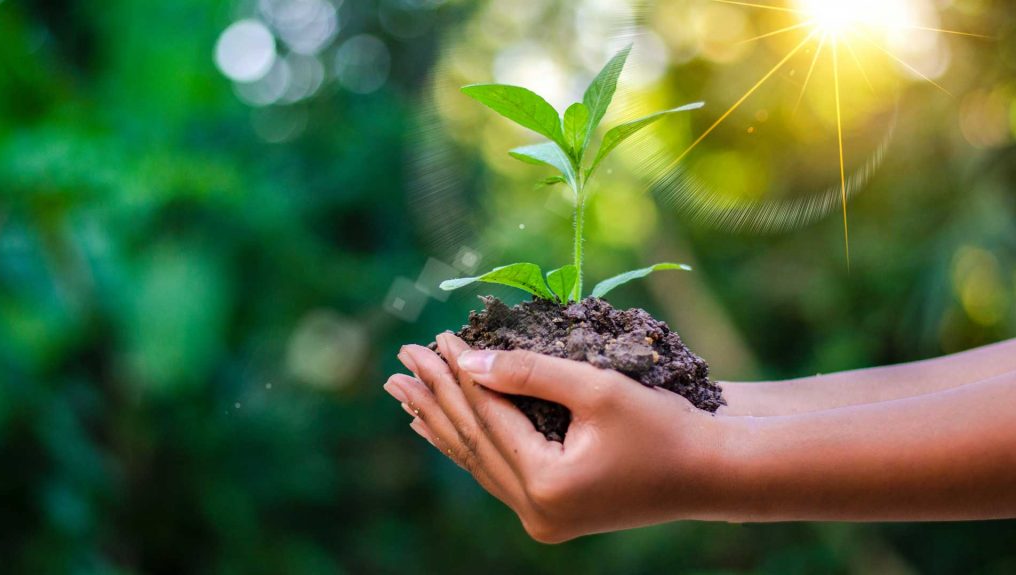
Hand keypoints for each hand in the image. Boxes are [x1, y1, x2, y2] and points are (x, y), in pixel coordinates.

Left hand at [384, 333, 732, 542]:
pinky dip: (469, 444)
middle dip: (435, 399)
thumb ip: (529, 372)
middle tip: (400, 361)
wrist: (711, 472)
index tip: (435, 338)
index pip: (487, 420)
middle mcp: (536, 512)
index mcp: (546, 486)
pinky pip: (497, 473)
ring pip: (479, 462)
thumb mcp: (597, 389)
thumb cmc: (664, 425)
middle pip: (472, 443)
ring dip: (442, 423)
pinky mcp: (551, 512)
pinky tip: (439, 429)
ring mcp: (543, 518)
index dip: (459, 376)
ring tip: (404, 394)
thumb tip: (467, 362)